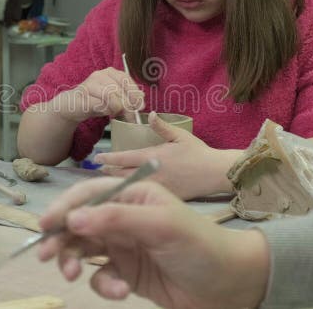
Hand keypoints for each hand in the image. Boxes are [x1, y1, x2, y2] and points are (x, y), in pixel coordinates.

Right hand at [37, 178, 269, 308]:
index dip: (64, 207)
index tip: (44, 226)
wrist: (229, 285)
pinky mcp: (127, 273)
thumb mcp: (161, 225)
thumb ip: (116, 218)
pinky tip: (118, 291)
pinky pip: (101, 276)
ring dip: (74, 261)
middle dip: (61, 239)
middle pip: (79, 223)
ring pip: (84, 250)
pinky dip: (102, 284)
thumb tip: (73, 218)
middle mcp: (124, 217)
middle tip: (46, 256)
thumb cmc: (199, 245)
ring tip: (74, 276)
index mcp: (133, 195)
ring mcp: (124, 246)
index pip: (89, 195)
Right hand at [55, 67, 143, 122]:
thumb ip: (126, 98)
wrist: (72, 106)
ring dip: (117, 108)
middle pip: (120, 89)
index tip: (140, 106)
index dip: (135, 93)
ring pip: (111, 94)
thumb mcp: (114, 99)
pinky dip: (106, 110)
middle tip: (131, 117)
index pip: (127, 80)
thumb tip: (141, 101)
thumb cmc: (95, 102)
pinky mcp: (83, 95)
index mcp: (111, 72)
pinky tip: (107, 114)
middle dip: (128, 105)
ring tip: (117, 115)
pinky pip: (99, 102)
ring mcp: (90, 83)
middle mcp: (100, 74)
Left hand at [95, 111, 241, 199]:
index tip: (96, 158)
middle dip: (107, 173)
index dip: (108, 159)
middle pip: (121, 175)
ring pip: (130, 188)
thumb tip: (149, 114)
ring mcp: (156, 188)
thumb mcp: (180, 136)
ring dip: (116, 184)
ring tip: (105, 182)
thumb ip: (162, 127)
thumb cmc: (199, 152)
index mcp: (153, 157)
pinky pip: (142, 198)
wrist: (216, 174)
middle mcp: (152, 174)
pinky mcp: (163, 199)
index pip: (124, 158)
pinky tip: (126, 194)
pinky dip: (132, 195)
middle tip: (96, 171)